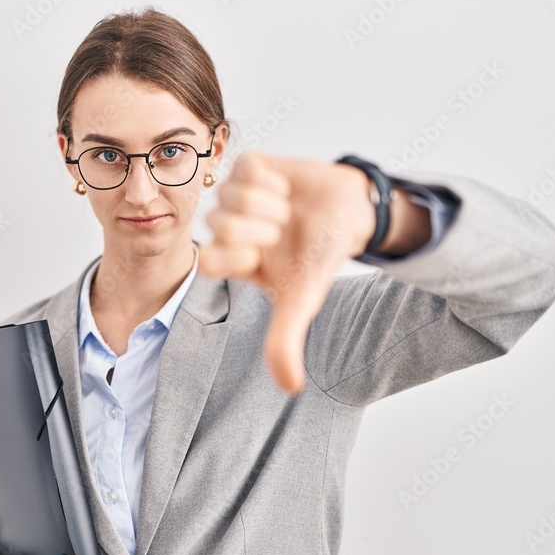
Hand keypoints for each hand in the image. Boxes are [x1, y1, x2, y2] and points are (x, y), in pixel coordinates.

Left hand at [198, 152, 376, 394]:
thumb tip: (290, 388)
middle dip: (260, 228)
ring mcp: (235, 196)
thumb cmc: (319, 259)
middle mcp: (227, 228)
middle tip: (282, 232)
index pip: (205, 260)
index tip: (263, 256)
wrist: (349, 215)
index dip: (235, 255)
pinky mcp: (250, 167)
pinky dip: (272, 180)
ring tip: (286, 211)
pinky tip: (284, 189)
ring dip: (269, 205)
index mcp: (231, 259)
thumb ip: (285, 341)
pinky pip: (247, 169)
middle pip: (219, 225)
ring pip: (231, 196)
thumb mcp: (302, 301)